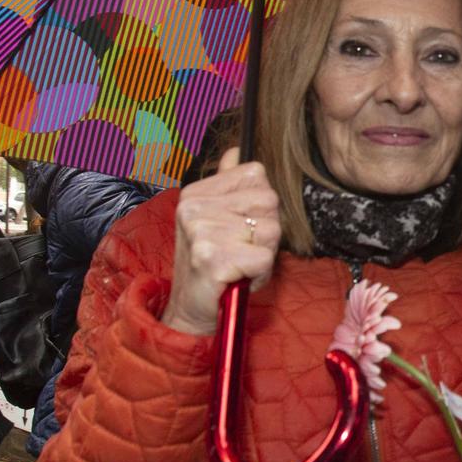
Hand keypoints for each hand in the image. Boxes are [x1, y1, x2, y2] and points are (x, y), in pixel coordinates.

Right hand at [161, 149, 279, 335]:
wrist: (191, 311)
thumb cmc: (213, 265)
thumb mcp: (218, 220)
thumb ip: (229, 185)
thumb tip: (237, 150)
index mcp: (195, 193)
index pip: (256, 174)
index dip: (261, 204)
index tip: (240, 227)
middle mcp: (193, 208)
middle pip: (268, 200)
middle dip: (266, 229)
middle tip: (242, 250)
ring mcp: (200, 232)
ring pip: (269, 229)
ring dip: (263, 253)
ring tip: (239, 264)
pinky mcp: (212, 259)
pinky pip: (264, 257)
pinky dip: (260, 273)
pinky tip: (238, 278)